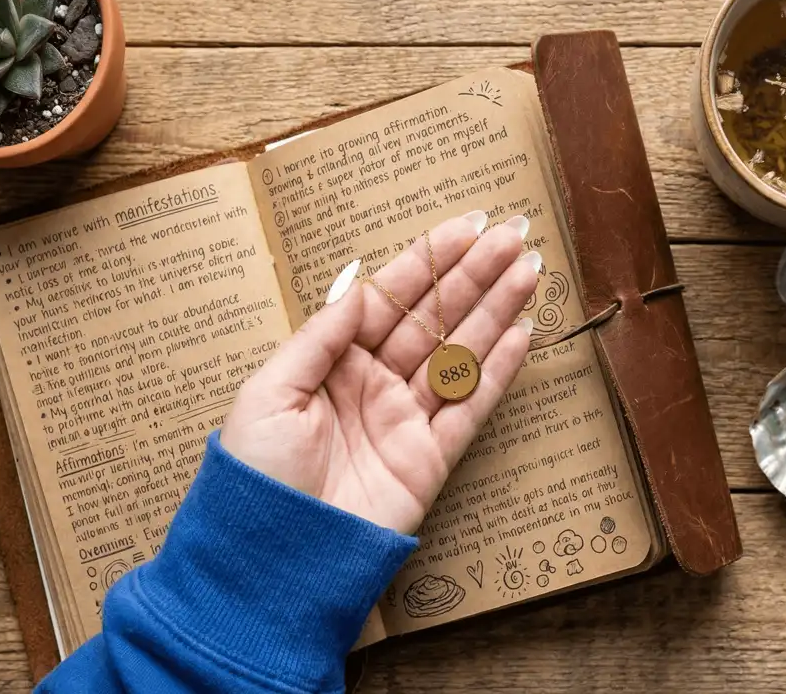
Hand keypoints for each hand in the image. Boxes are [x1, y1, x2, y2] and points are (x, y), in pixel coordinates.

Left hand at [220, 212, 538, 533]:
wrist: (273, 558)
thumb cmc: (256, 475)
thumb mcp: (271, 391)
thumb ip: (321, 336)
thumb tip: (358, 285)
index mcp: (332, 363)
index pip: (389, 300)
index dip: (428, 263)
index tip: (465, 228)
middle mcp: (373, 384)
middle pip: (433, 319)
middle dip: (474, 276)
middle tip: (514, 235)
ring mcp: (406, 420)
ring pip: (459, 354)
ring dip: (496, 311)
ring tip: (529, 269)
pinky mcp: (432, 459)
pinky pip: (471, 407)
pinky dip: (498, 371)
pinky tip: (522, 333)